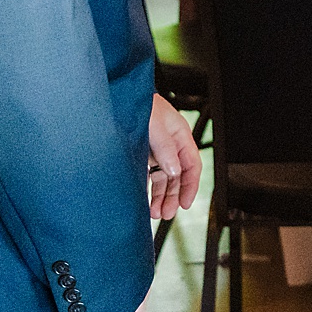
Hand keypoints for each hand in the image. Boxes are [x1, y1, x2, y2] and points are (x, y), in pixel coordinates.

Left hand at [145, 94, 201, 220]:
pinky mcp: (142, 155)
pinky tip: (146, 202)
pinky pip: (150, 177)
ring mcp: (156, 151)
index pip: (192, 166)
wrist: (119, 98)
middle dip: (174, 196)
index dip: (191, 186)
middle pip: (178, 177)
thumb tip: (174, 172)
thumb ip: (165, 149)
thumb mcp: (156, 126)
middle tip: (167, 213)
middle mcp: (170, 146)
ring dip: (162, 197)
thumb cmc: (140, 106)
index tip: (186, 203)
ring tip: (156, 213)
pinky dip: (150, 190)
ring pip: (164, 179)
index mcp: (180, 136)